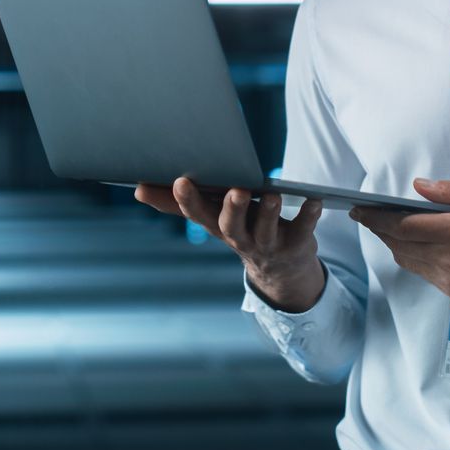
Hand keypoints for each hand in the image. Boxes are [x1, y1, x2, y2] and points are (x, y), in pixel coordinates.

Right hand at [133, 177, 326, 311]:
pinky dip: (308, 215)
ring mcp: (268, 244)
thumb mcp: (211, 217)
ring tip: (271, 194)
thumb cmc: (241, 230)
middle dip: (231, 208)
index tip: (180, 179)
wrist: (280, 270)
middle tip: (235, 190)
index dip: (188, 199)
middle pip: (231, 226)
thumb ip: (177, 203)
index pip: (198, 215)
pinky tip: (313, 200)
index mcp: (217, 227)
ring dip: (268, 212)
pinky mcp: (297, 244)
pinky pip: (303, 229)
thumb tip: (137, 188)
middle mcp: (240, 238)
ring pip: (266, 229)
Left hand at [350, 179, 449, 329]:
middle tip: (365, 214)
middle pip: (398, 244)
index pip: (402, 225)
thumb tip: (418, 186)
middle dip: (379, 229)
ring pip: (408, 261)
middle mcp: (449, 261)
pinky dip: (412, 258)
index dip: (375, 216)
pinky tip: (414, 246)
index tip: (358, 207)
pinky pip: (423, 274)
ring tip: (387, 228)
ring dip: (393, 244)